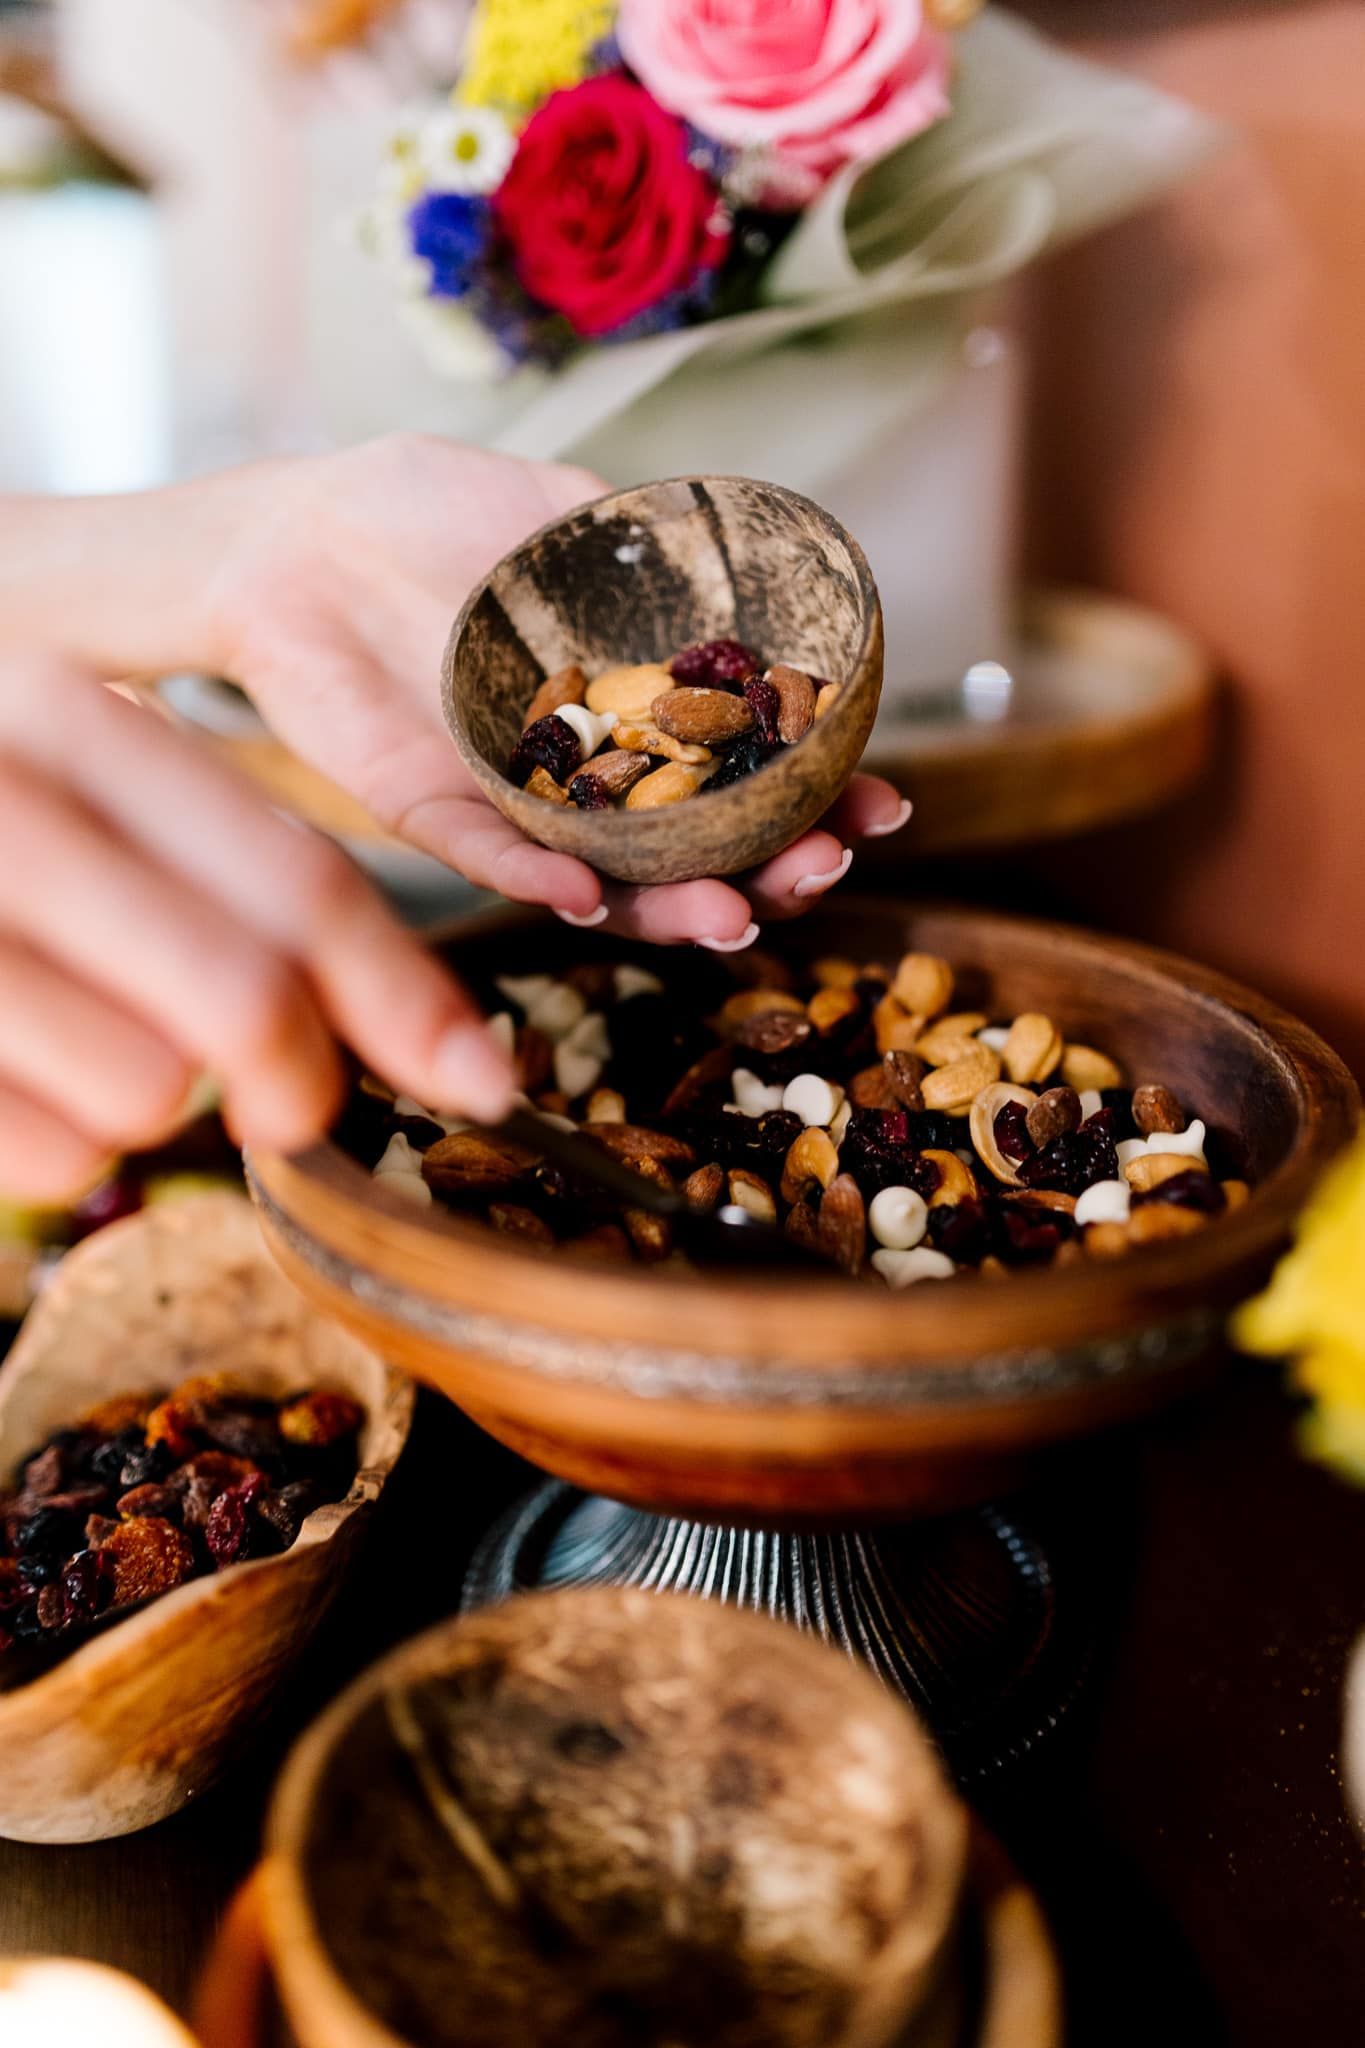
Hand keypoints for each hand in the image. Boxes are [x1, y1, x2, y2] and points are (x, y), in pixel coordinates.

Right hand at [0, 657, 515, 1199]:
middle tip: (290, 1105)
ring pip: (140, 1092)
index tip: (480, 1079)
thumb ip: (231, 881)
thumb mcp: (79, 797)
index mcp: (64, 716)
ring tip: (84, 1049)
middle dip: (296, 1081)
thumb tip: (444, 1046)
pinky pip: (44, 1157)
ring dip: (146, 1109)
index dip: (403, 996)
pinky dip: (56, 1154)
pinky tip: (14, 1081)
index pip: (293, 878)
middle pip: (238, 998)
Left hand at [201, 435, 909, 948]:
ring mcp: (512, 797)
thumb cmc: (430, 511)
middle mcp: (585, 769)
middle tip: (823, 867)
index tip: (884, 804)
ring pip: (606, 877)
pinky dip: (532, 881)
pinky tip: (582, 898)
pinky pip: (485, 856)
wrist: (294, 529)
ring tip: (733, 916)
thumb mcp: (561, 510)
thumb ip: (647, 547)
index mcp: (633, 706)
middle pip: (696, 847)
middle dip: (771, 868)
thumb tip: (754, 569)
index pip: (744, 768)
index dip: (819, 792)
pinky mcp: (427, 806)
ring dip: (672, 905)